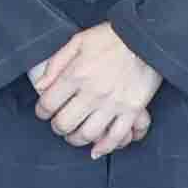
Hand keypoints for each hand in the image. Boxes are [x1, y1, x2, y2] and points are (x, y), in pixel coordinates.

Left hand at [29, 25, 162, 156]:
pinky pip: (116, 137)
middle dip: (57, 127)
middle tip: (60, 123)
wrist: (146, 38)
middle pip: (65, 124)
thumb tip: (40, 86)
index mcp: (76, 75)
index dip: (42, 111)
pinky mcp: (132, 110)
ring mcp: (113, 104)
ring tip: (75, 135)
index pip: (48, 104)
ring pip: (87, 134)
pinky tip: (96, 150)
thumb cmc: (111, 38)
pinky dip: (104, 148)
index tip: (44, 111)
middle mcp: (92, 93)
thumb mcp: (78, 41)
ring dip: (76, 139)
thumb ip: (56, 63)